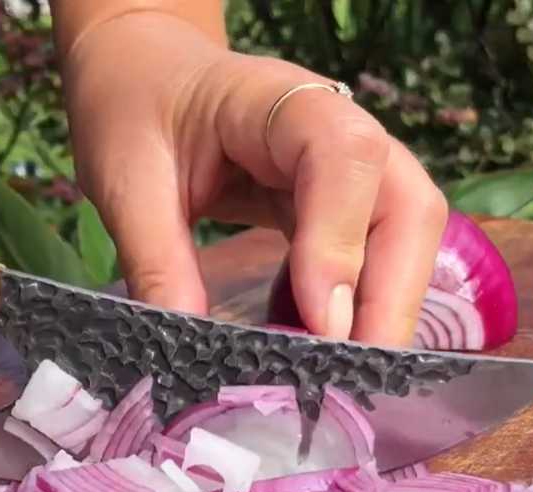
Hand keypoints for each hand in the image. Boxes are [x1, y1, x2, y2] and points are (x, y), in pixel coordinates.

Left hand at [59, 11, 446, 345]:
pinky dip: (353, 308)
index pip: (345, 157)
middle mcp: (336, 129)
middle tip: (353, 379)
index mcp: (279, 101)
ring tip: (336, 378)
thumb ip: (157, 260)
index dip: (342, 242)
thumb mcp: (125, 180)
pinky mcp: (340, 205)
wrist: (143, 72)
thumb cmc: (133, 106)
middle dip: (391, 298)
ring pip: (403, 237)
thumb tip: (190, 355)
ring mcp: (348, 169)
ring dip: (382, 310)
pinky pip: (372, 258)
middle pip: (406, 206)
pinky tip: (309, 347)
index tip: (321, 324)